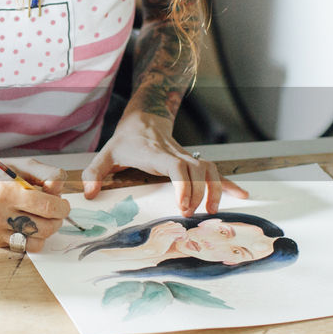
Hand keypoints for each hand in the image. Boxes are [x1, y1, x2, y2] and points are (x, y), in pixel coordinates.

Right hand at [0, 157, 70, 250]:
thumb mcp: (16, 166)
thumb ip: (43, 173)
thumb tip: (60, 190)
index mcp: (6, 191)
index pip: (47, 206)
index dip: (62, 207)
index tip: (63, 205)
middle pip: (45, 227)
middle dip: (57, 221)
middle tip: (55, 212)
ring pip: (36, 242)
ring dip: (45, 232)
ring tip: (41, 219)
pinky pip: (21, 246)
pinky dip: (29, 237)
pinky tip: (24, 224)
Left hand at [82, 112, 246, 215]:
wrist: (144, 117)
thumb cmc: (125, 140)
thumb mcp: (105, 154)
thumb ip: (94, 173)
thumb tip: (90, 194)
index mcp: (155, 153)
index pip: (176, 166)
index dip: (183, 185)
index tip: (183, 205)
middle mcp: (175, 153)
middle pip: (198, 170)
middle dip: (199, 194)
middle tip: (190, 215)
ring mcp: (187, 156)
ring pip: (210, 168)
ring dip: (216, 189)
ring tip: (211, 211)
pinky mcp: (194, 161)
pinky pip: (215, 171)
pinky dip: (229, 183)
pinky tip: (242, 194)